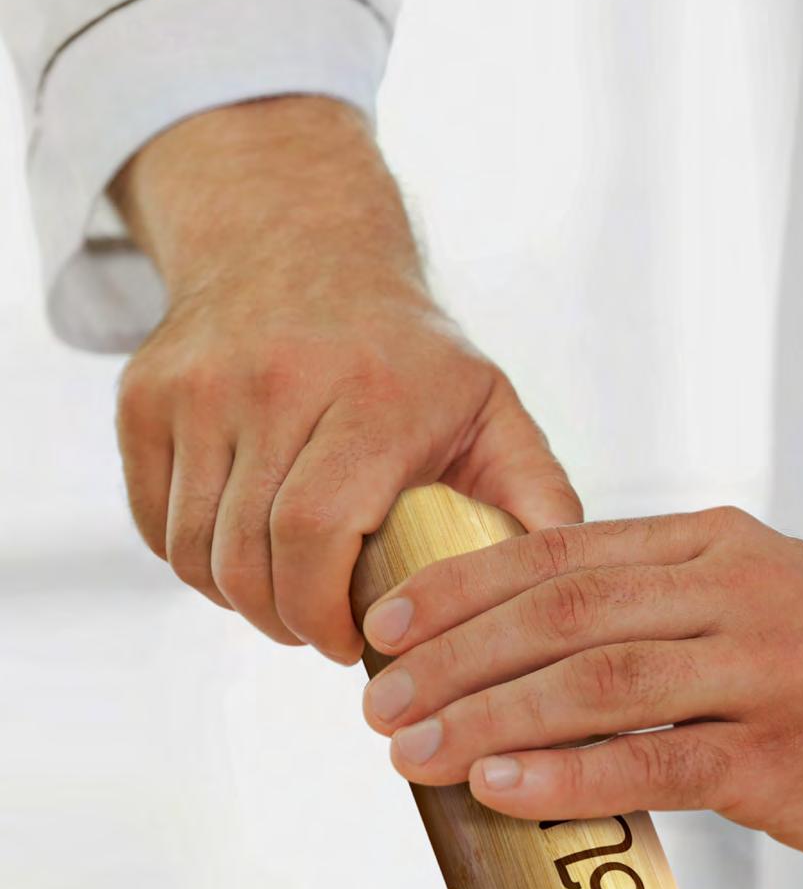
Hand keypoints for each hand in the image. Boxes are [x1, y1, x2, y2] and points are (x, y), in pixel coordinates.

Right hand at [112, 97, 578, 663]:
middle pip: (249, 556)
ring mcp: (197, 384)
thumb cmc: (413, 358)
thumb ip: (537, 503)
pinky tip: (243, 558)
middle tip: (321, 635)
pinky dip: (192, 562)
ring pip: (194, 550)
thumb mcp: (493, 411)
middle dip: (285, 622)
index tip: (353, 645)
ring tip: (286, 602)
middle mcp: (272, 379)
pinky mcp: (144, 395)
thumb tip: (571, 598)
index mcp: (370, 394)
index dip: (323, 614)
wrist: (301, 243)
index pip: (316, 534)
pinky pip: (153, 523)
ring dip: (238, 600)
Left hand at [359, 506, 802, 874]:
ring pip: (597, 681)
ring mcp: (763, 671)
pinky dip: (569, 774)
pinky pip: (657, 761)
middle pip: (562, 612)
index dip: (462, 588)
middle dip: (455, 657)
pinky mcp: (785, 756)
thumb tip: (530, 654)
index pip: (560, 552)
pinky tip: (499, 787)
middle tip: (375, 701)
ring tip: (409, 749)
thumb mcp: (755, 603)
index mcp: (713, 547)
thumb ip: (658, 610)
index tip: (385, 625)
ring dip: (489, 715)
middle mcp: (733, 592)